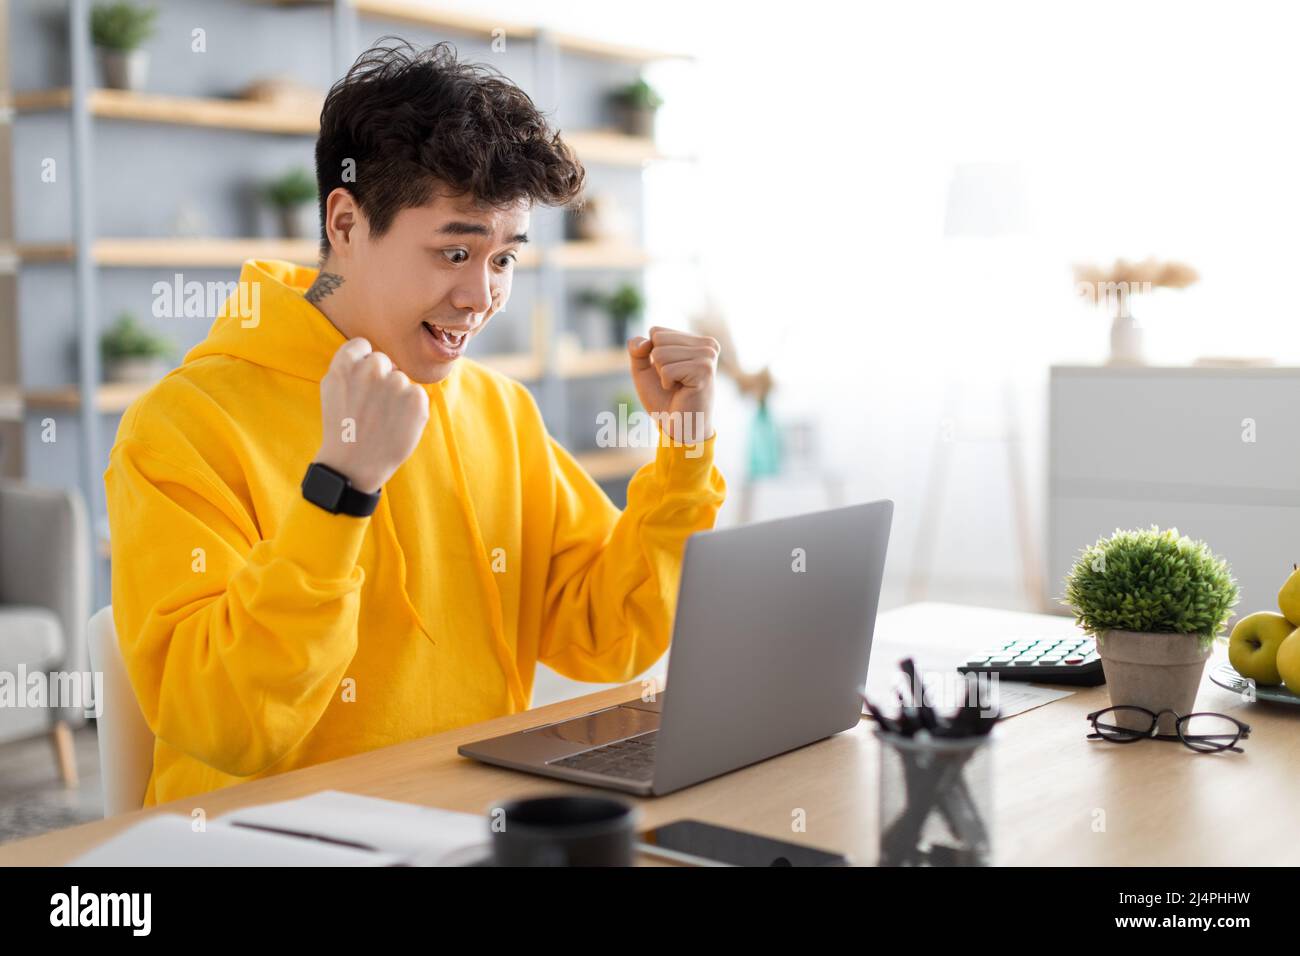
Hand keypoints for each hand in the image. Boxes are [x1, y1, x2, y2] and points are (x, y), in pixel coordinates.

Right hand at [314, 338, 429, 492]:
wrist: (354, 464)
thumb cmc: (342, 426)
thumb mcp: (331, 388)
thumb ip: (348, 364)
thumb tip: (369, 350)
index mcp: (346, 363)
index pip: (363, 346)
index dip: (362, 364)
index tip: (359, 384)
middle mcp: (371, 368)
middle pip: (384, 361)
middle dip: (380, 378)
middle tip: (371, 406)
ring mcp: (396, 383)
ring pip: (401, 379)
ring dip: (396, 395)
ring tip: (381, 419)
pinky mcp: (416, 399)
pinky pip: (417, 394)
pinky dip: (411, 409)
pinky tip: (395, 424)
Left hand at [627, 326, 718, 443]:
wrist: (679, 427)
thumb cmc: (664, 399)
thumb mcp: (644, 370)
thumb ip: (638, 350)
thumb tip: (645, 342)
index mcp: (697, 340)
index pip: (657, 331)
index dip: (652, 355)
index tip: (668, 372)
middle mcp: (707, 344)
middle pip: (658, 340)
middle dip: (657, 364)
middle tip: (673, 381)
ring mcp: (708, 356)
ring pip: (660, 353)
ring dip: (662, 375)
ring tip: (678, 386)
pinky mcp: (704, 370)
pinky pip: (666, 369)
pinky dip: (666, 383)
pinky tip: (682, 391)